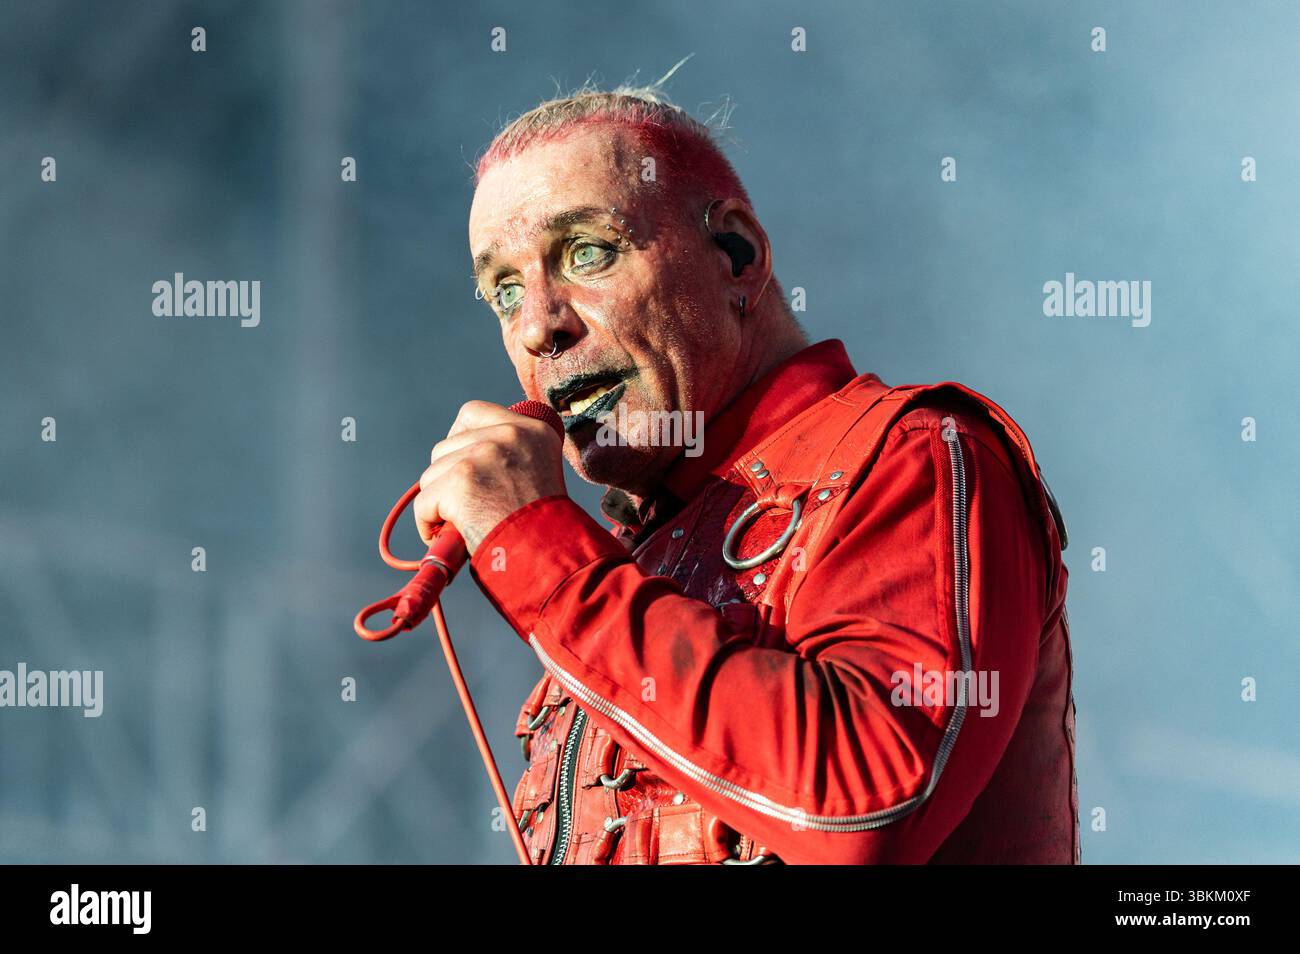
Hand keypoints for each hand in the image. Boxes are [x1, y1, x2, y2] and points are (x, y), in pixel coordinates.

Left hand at [413, 400, 565, 554]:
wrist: (550, 555)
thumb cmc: (544, 527)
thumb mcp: (539, 472)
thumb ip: (510, 456)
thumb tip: (463, 457)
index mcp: (531, 429)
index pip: (472, 413)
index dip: (458, 439)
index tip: (462, 465)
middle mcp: (508, 434)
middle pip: (446, 446)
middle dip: (448, 478)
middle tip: (467, 506)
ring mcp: (483, 456)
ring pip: (432, 474)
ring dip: (440, 502)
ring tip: (463, 523)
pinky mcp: (461, 482)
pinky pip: (424, 502)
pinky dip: (428, 523)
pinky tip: (447, 536)